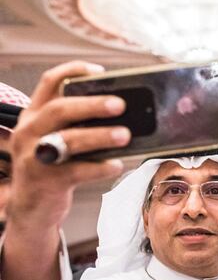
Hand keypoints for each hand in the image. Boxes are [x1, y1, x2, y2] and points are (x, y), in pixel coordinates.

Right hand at [7, 61, 129, 233]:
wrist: (32, 208)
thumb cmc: (54, 167)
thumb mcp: (57, 139)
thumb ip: (78, 124)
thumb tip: (121, 111)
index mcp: (34, 116)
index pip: (49, 83)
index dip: (73, 71)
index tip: (99, 71)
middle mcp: (29, 132)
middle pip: (59, 110)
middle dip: (92, 105)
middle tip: (120, 105)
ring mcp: (34, 157)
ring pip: (68, 140)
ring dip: (99, 136)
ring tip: (125, 135)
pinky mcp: (46, 181)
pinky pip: (76, 171)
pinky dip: (100, 167)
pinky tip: (117, 165)